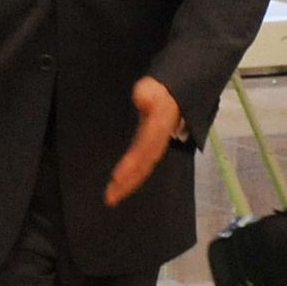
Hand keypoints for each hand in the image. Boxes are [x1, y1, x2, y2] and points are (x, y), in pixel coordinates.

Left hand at [105, 76, 183, 206]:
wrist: (176, 93)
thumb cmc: (161, 90)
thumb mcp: (154, 86)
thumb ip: (147, 92)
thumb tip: (141, 97)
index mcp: (159, 126)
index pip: (144, 147)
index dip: (132, 163)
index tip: (117, 177)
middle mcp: (158, 140)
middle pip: (143, 164)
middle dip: (128, 182)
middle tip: (110, 199)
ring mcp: (154, 145)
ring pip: (142, 167)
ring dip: (128, 183)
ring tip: (112, 198)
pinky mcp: (149, 147)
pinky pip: (140, 164)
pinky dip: (131, 176)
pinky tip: (119, 186)